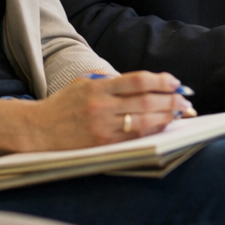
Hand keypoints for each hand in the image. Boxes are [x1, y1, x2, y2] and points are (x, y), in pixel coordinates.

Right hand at [33, 71, 195, 149]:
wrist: (38, 130)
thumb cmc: (62, 106)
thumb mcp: (82, 85)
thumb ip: (110, 83)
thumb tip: (144, 85)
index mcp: (96, 88)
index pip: (137, 80)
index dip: (161, 80)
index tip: (174, 81)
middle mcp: (101, 107)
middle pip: (147, 101)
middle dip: (172, 99)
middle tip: (186, 98)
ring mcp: (103, 128)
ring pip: (146, 121)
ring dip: (168, 116)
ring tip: (181, 112)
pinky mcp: (104, 144)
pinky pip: (137, 136)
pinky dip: (155, 130)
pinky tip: (164, 125)